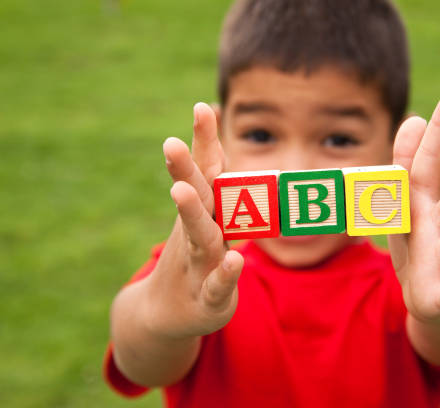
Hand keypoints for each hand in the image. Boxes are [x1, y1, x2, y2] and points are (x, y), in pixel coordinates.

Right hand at [143, 102, 243, 338]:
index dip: (204, 141)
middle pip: (194, 197)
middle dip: (182, 169)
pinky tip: (235, 260)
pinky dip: (225, 273)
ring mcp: (200, 265)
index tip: (202, 107)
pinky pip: (218, 284)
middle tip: (169, 142)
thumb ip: (216, 185)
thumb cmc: (195, 256)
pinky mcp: (209, 297)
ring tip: (181, 191)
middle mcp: (199, 232)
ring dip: (191, 214)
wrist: (168, 313)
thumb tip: (223, 145)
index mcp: (203, 211)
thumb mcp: (207, 220)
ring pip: (200, 236)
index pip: (205, 171)